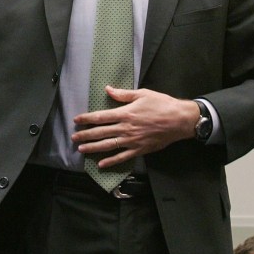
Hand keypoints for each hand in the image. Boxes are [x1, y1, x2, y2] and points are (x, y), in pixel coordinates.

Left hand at [72, 86, 198, 167]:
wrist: (179, 120)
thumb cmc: (162, 104)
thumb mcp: (142, 94)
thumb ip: (123, 94)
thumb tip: (107, 89)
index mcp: (125, 113)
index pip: (101, 117)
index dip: (87, 119)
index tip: (76, 121)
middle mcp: (125, 128)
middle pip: (101, 132)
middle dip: (85, 135)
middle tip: (73, 138)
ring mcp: (131, 141)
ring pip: (108, 146)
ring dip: (93, 148)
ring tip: (81, 150)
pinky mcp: (139, 150)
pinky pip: (122, 157)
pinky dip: (111, 161)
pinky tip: (101, 164)